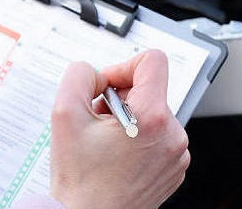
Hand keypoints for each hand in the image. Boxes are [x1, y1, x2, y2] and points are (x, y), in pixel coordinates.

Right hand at [48, 50, 189, 208]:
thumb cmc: (80, 180)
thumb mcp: (64, 114)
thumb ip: (78, 76)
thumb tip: (96, 74)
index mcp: (152, 118)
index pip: (152, 61)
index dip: (122, 66)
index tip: (106, 88)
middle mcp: (173, 135)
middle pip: (149, 90)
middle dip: (119, 99)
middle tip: (97, 123)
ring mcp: (177, 155)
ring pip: (153, 114)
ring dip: (127, 120)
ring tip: (105, 144)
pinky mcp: (174, 169)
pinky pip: (159, 137)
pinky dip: (137, 140)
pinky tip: (117, 157)